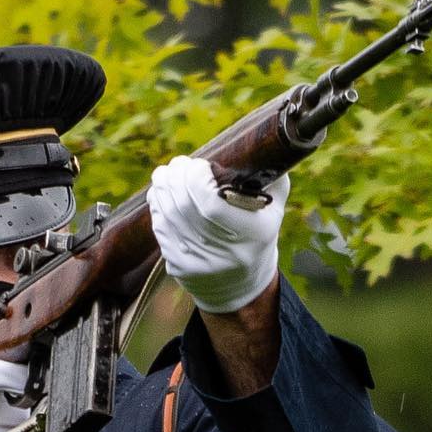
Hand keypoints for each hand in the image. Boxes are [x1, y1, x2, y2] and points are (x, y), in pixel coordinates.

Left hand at [147, 154, 288, 314]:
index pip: (210, 203)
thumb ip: (270, 179)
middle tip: (180, 163)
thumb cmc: (257, 237)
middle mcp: (222, 251)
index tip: (198, 164)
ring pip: (167, 214)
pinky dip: (158, 205)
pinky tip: (162, 192)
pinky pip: (160, 228)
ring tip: (167, 172)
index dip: (196, 178)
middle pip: (184, 205)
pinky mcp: (177, 266)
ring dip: (162, 187)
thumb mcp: (273, 211)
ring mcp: (196, 261)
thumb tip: (263, 145)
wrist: (239, 286)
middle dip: (177, 177)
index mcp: (251, 235)